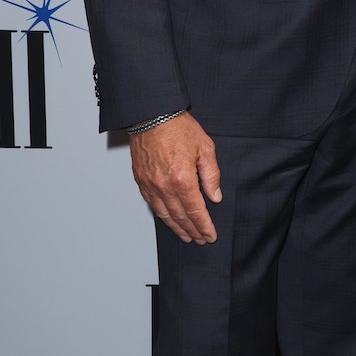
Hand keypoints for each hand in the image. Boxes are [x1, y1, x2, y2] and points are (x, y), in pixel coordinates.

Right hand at [130, 112, 221, 243]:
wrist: (152, 115)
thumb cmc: (178, 128)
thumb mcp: (205, 149)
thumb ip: (211, 176)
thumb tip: (215, 197)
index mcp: (182, 179)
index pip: (196, 211)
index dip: (204, 226)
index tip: (210, 236)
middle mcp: (164, 186)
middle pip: (180, 217)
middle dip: (192, 231)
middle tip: (200, 240)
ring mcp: (150, 185)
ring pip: (164, 214)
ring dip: (176, 228)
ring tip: (186, 236)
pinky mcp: (140, 181)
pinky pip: (152, 204)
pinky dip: (162, 215)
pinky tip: (169, 220)